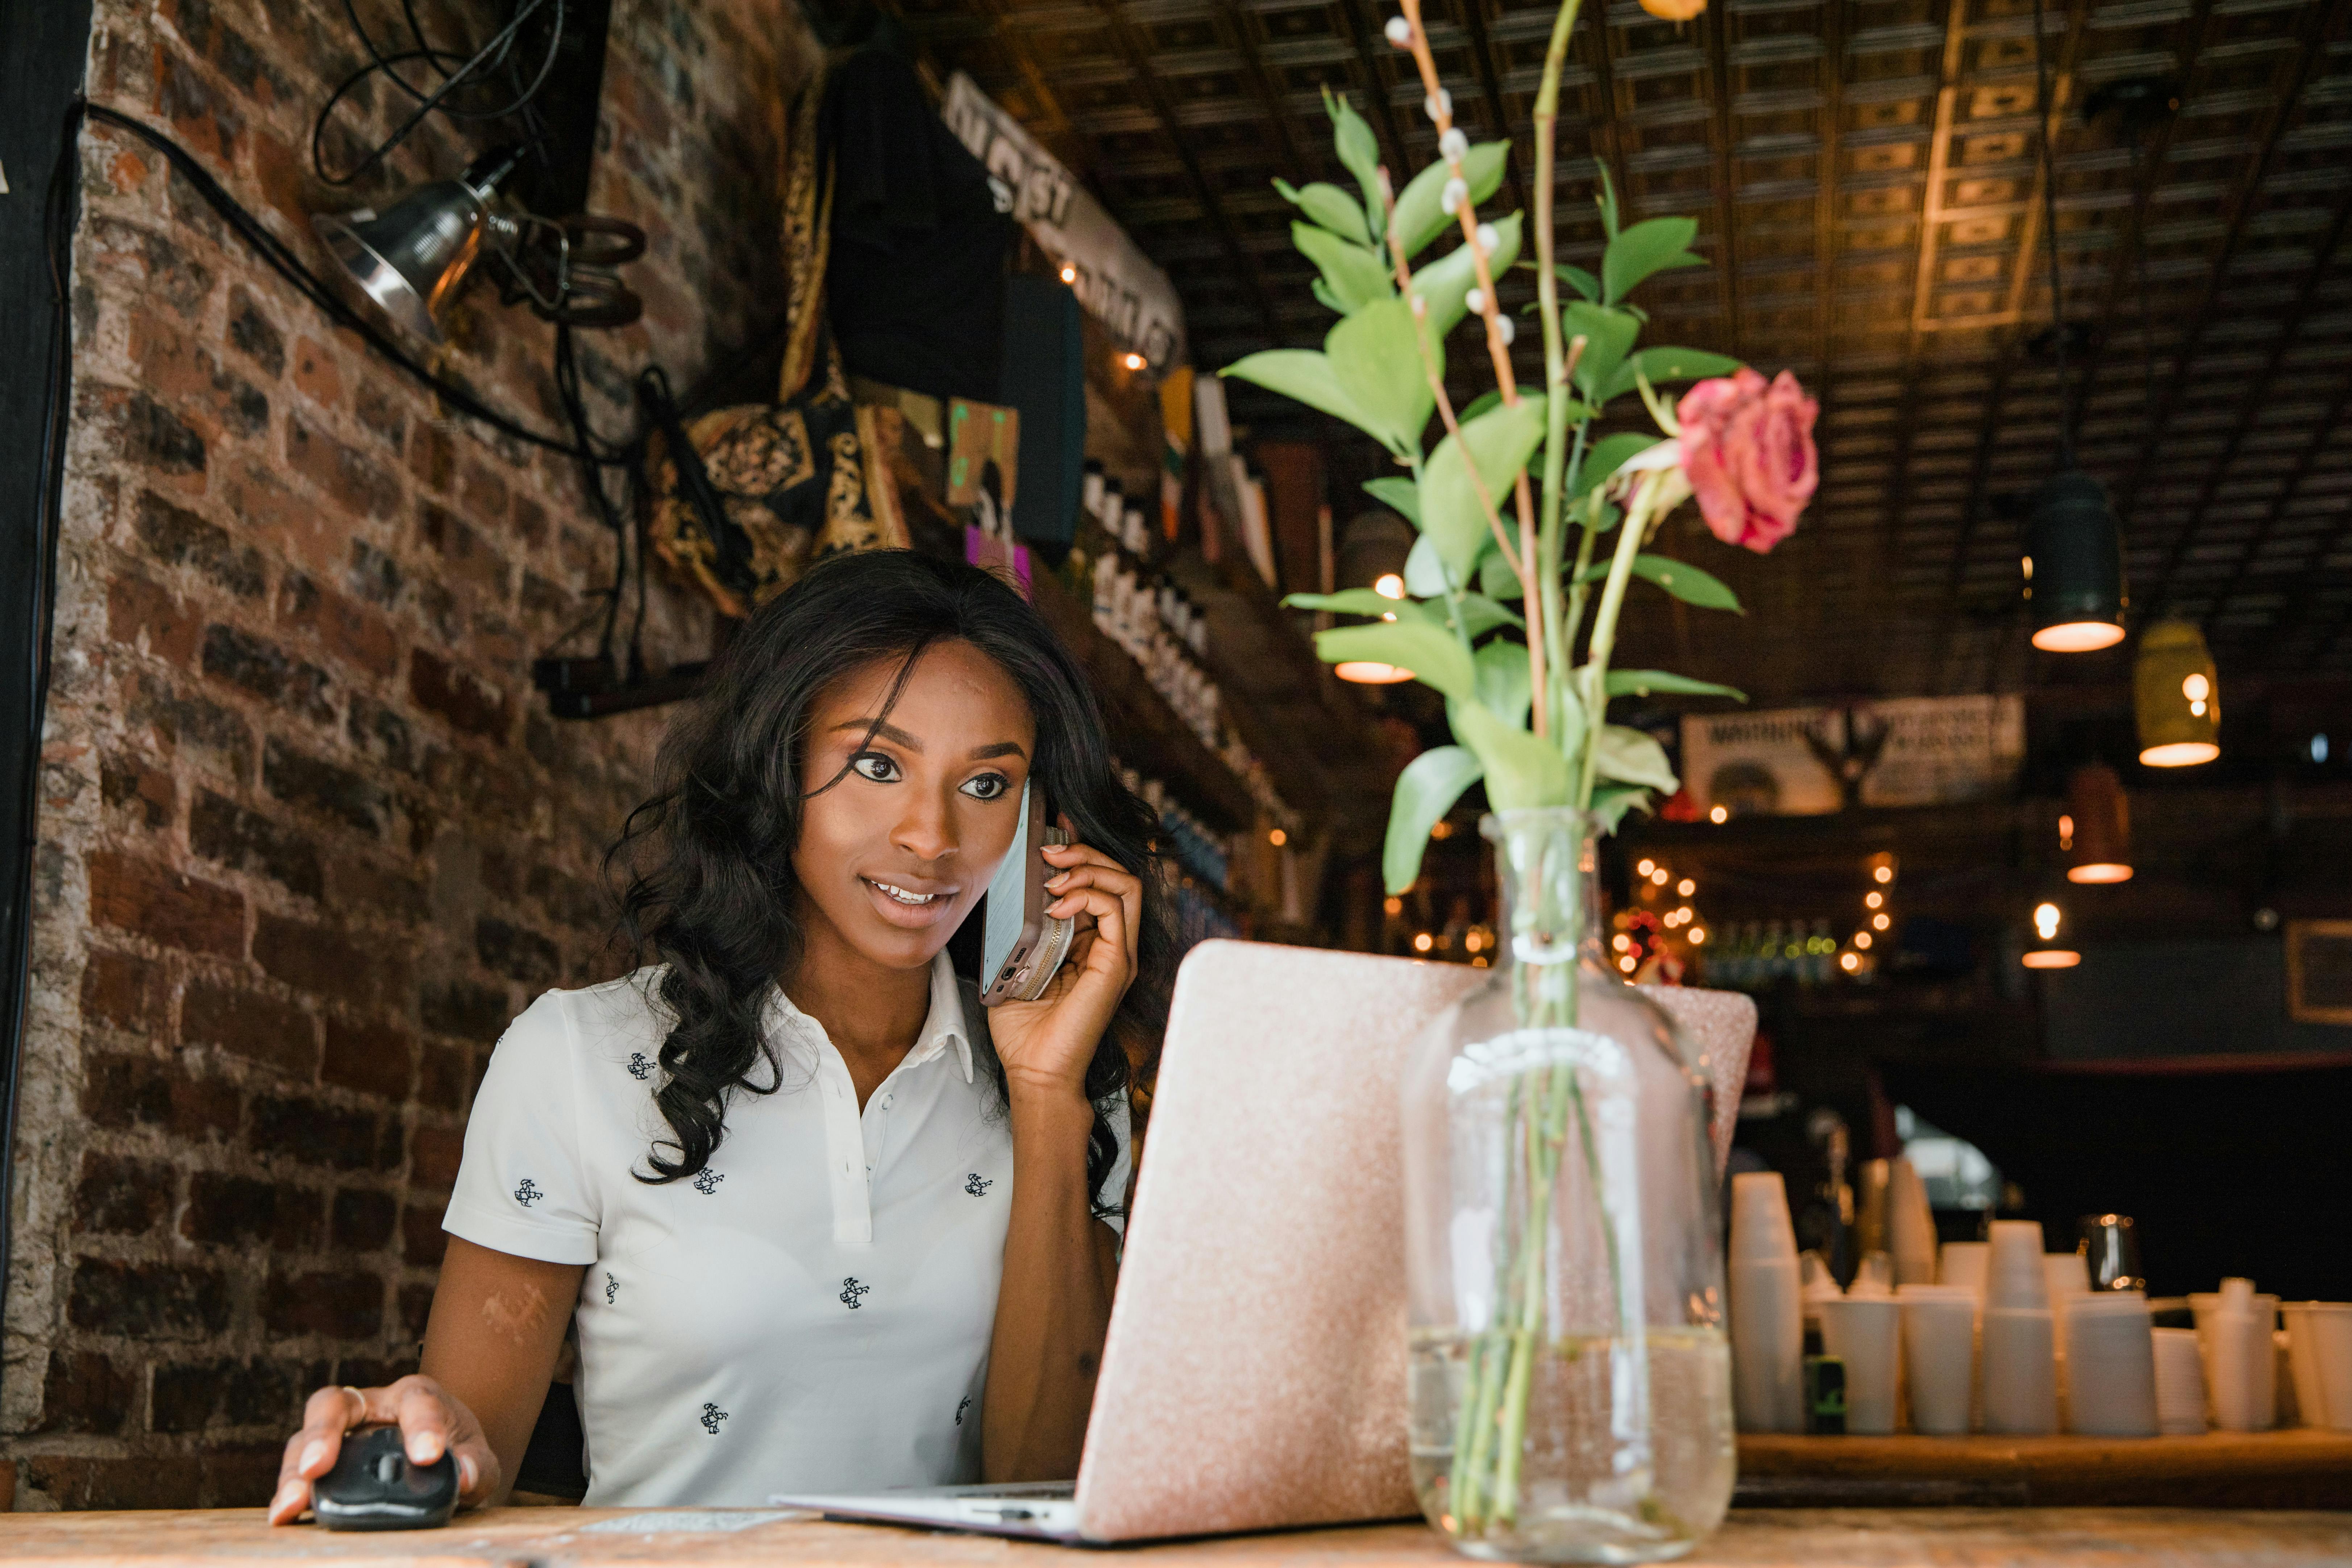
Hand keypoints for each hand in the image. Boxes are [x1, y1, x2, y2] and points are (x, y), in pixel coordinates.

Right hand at [268, 1376, 499, 1523]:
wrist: (437, 1462)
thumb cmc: (455, 1453)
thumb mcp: (476, 1458)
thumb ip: (477, 1466)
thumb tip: (465, 1476)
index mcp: (416, 1397)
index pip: (418, 1401)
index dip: (422, 1426)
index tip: (427, 1454)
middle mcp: (370, 1407)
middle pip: (336, 1404)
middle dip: (323, 1433)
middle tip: (317, 1467)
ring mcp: (339, 1435)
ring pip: (303, 1439)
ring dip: (294, 1471)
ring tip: (292, 1504)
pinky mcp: (320, 1465)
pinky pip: (295, 1473)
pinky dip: (286, 1493)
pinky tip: (283, 1517)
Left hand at [986, 821, 1139, 1102]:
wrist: (1034, 1071)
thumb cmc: (1024, 1028)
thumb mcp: (1015, 964)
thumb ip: (1019, 930)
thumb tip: (1005, 890)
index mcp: (1092, 944)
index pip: (1101, 883)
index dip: (1080, 852)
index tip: (1050, 834)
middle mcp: (1112, 946)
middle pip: (1119, 875)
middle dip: (1084, 852)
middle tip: (1049, 849)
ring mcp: (1119, 955)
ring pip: (1125, 885)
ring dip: (1088, 868)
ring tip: (1053, 875)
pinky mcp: (1117, 965)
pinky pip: (1117, 911)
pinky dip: (1088, 895)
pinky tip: (1057, 904)